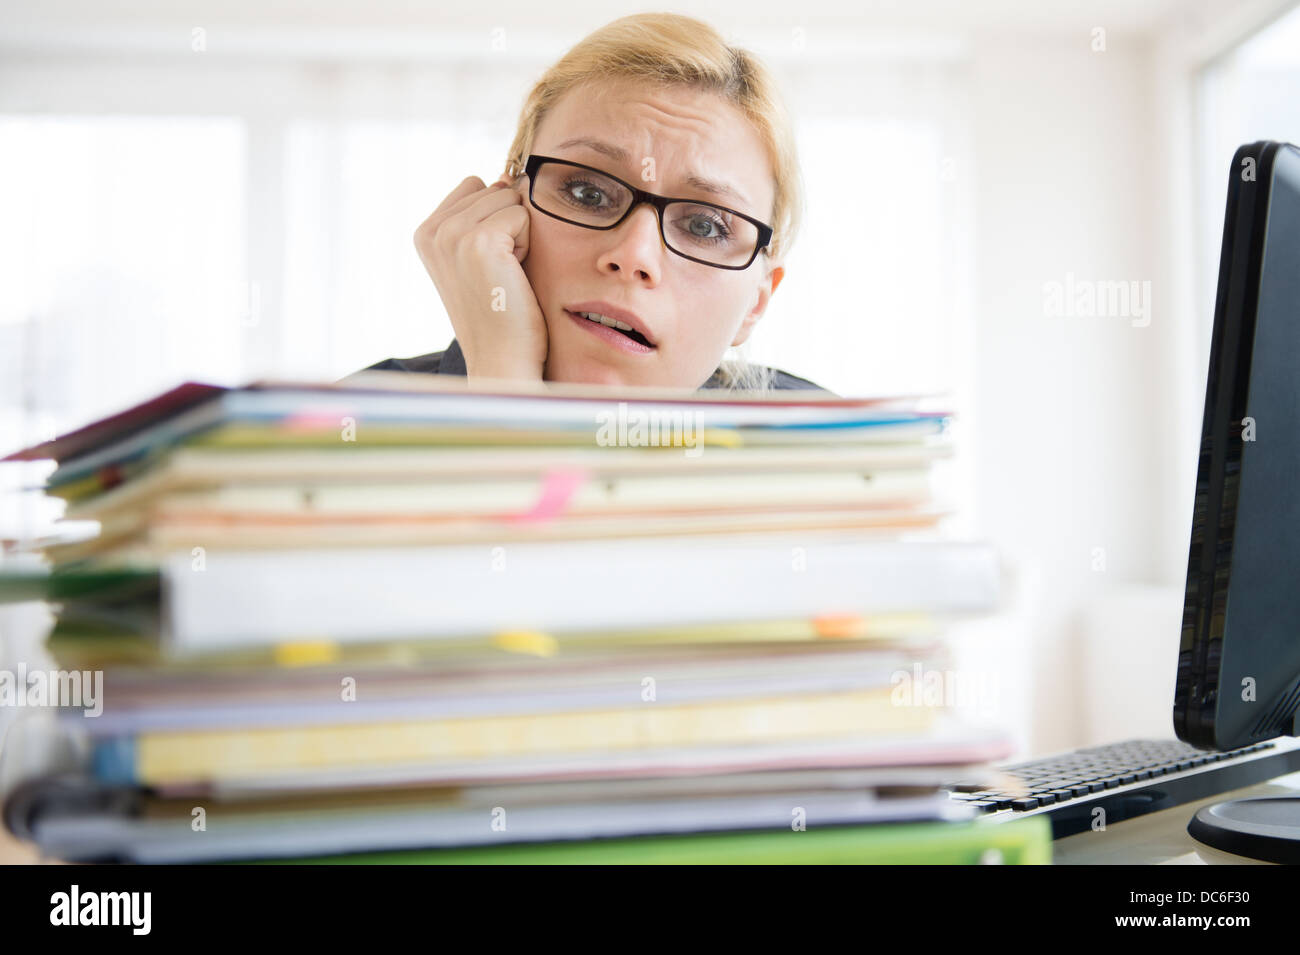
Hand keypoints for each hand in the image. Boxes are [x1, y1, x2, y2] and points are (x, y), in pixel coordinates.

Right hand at [413, 174, 547, 379]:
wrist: (502, 358)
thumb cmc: (501, 313)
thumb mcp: (480, 257)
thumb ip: (483, 215)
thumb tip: (508, 175)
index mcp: (425, 232)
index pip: (475, 186)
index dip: (495, 220)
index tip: (488, 264)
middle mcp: (432, 230)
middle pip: (494, 188)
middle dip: (509, 227)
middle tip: (500, 273)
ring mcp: (452, 234)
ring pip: (510, 199)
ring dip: (520, 236)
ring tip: (506, 275)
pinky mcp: (479, 241)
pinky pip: (523, 215)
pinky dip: (528, 245)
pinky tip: (513, 277)